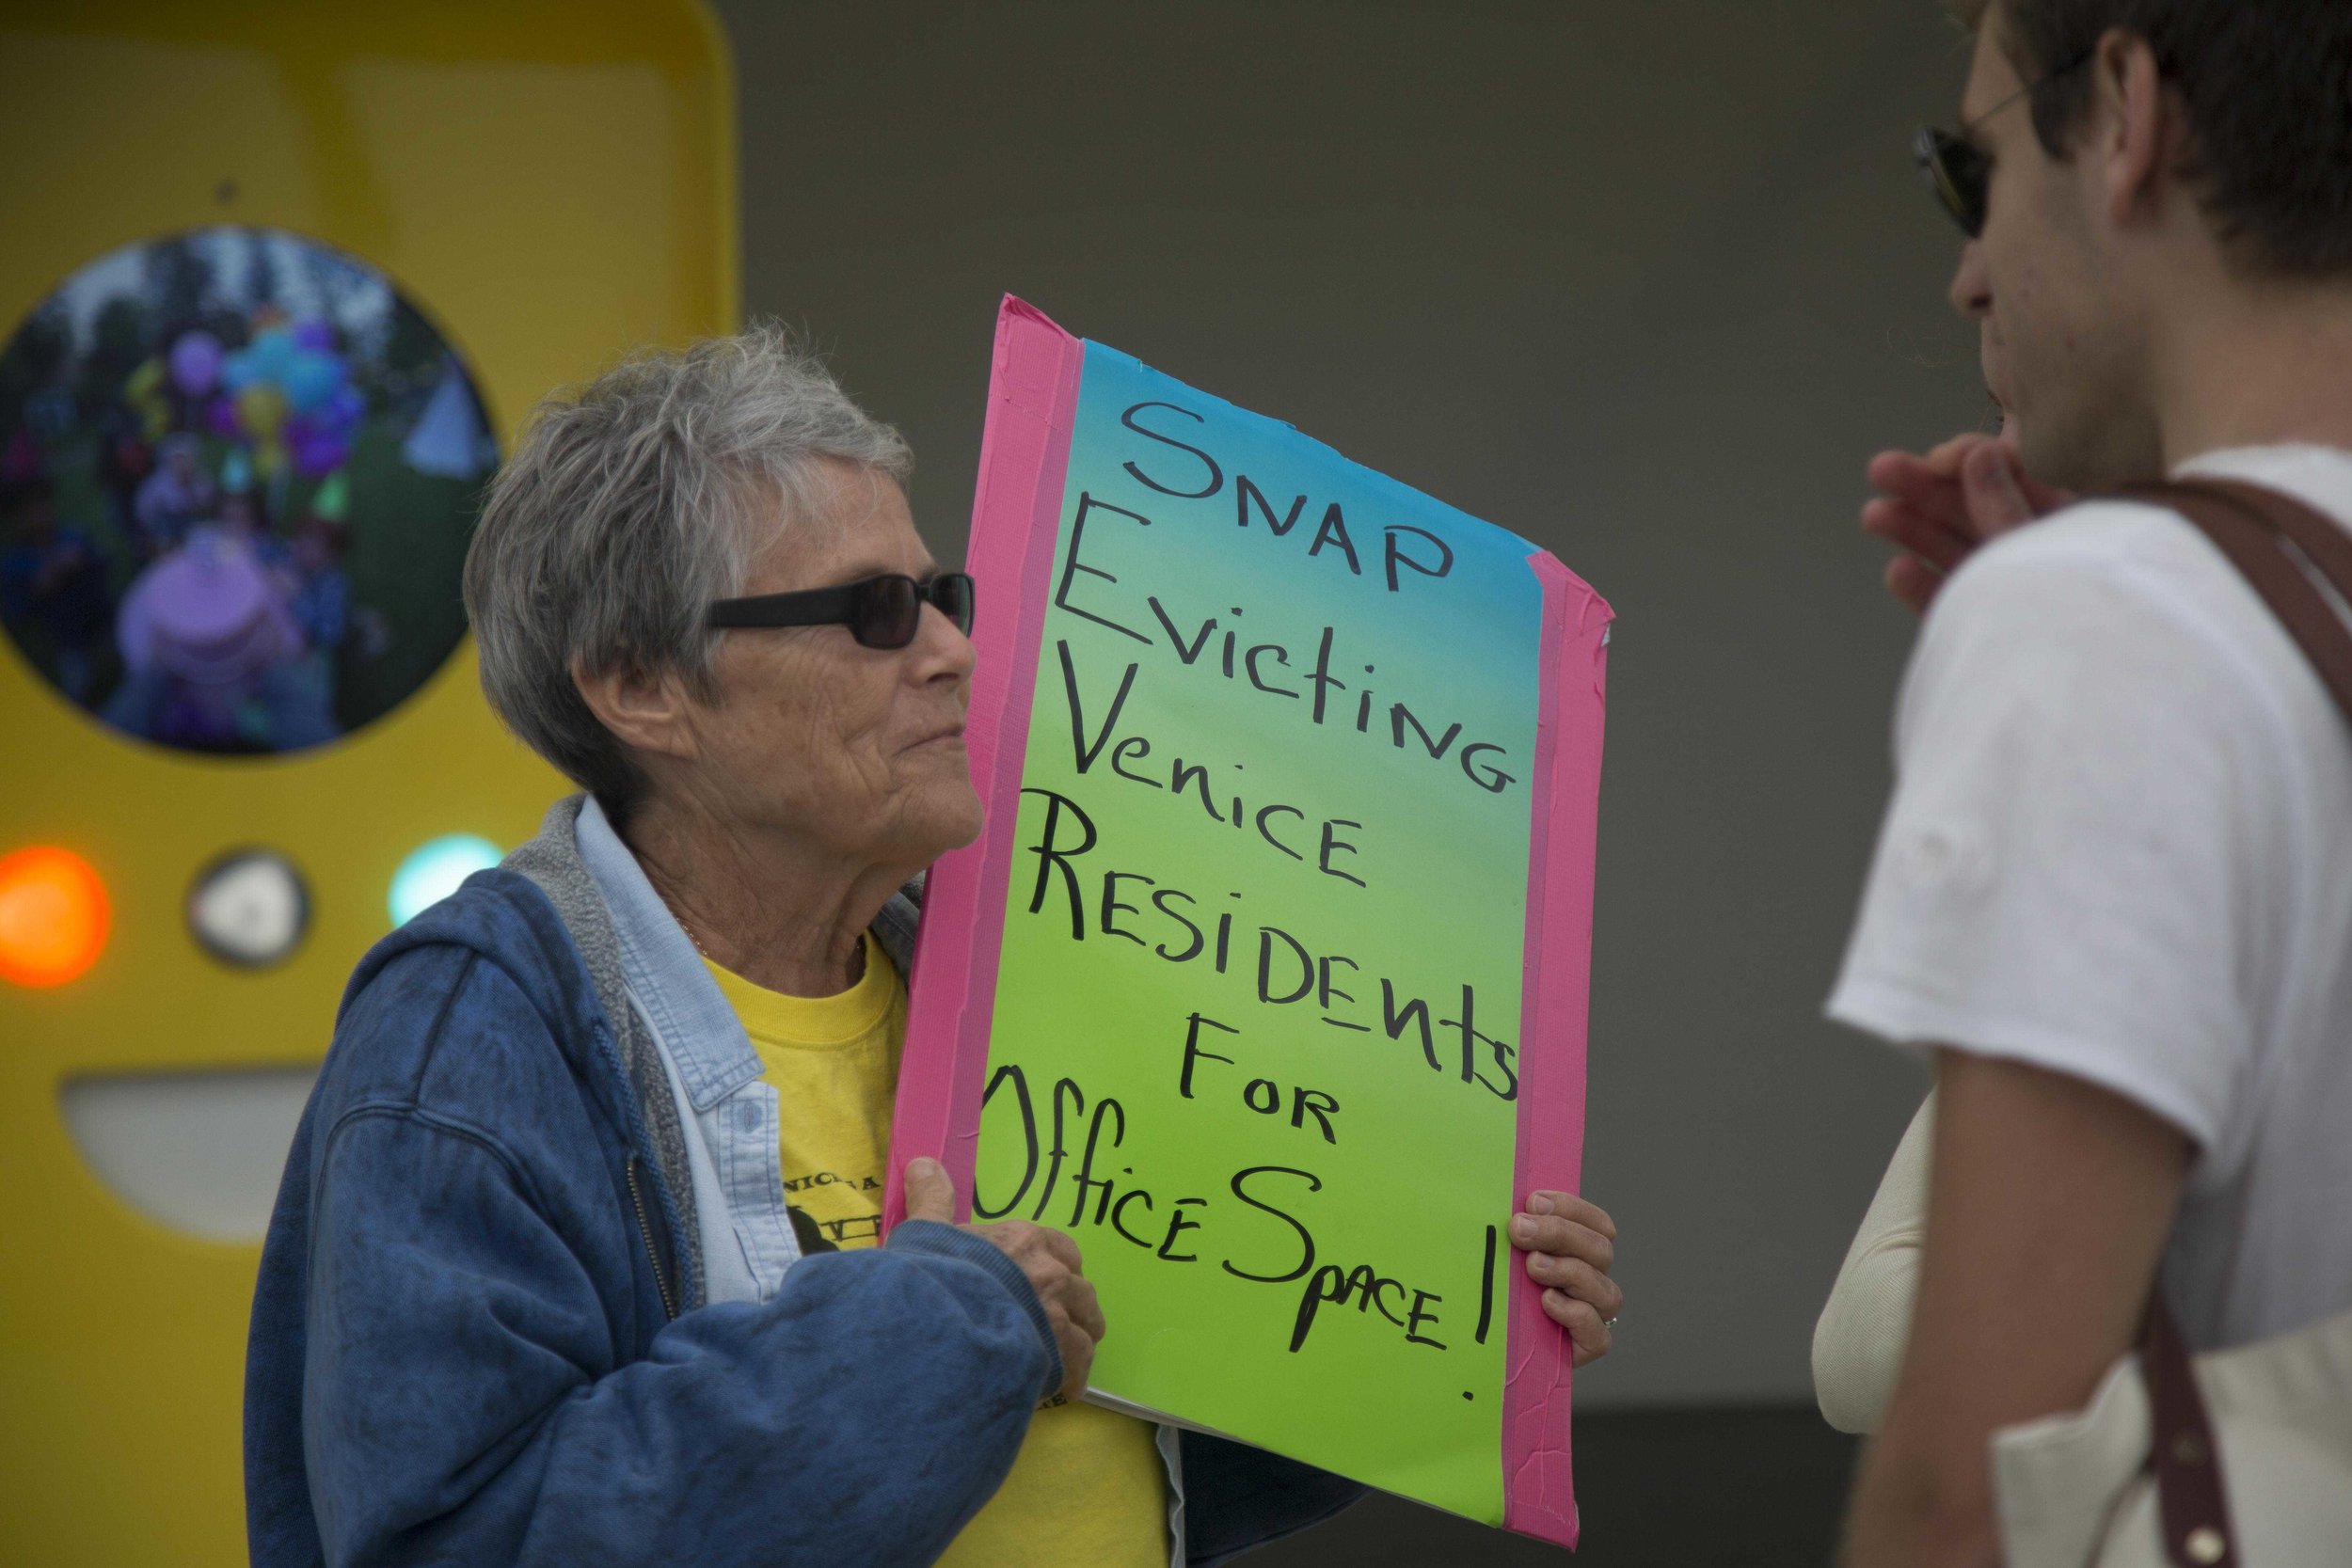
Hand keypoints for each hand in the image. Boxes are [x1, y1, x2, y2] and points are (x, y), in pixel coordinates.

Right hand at [903, 1158, 1104, 1400]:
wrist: (937, 1323)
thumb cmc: (931, 1274)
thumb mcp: (925, 1231)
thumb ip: (931, 1199)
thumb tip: (922, 1162)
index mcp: (1024, 1241)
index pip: (1061, 1249)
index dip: (1058, 1265)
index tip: (1049, 1280)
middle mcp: (1050, 1276)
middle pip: (1081, 1291)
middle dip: (1073, 1306)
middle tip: (1059, 1322)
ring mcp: (1057, 1319)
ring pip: (1086, 1331)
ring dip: (1077, 1343)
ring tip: (1066, 1359)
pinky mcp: (1056, 1359)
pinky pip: (1077, 1368)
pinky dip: (1070, 1377)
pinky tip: (1059, 1389)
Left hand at [1511, 1191, 1620, 1367]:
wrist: (1489, 1345)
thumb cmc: (1498, 1291)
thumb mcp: (1505, 1255)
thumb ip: (1517, 1231)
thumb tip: (1509, 1208)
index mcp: (1582, 1251)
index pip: (1597, 1223)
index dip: (1570, 1208)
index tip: (1533, 1202)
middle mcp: (1595, 1280)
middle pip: (1600, 1249)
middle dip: (1559, 1233)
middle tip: (1520, 1230)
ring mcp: (1596, 1314)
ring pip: (1605, 1290)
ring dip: (1568, 1271)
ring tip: (1533, 1266)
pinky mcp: (1588, 1346)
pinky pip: (1598, 1332)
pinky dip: (1574, 1313)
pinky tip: (1547, 1302)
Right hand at [1861, 432, 2069, 613]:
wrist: (2083, 700)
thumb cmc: (2081, 609)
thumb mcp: (2042, 546)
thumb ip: (2005, 503)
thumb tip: (1978, 454)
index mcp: (2070, 525)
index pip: (2017, 478)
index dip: (1974, 461)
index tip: (1939, 458)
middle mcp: (2039, 555)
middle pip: (1976, 511)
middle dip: (1926, 490)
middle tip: (1880, 469)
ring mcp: (2012, 593)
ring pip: (1957, 553)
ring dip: (1914, 531)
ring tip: (1873, 514)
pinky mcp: (1988, 632)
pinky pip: (1953, 604)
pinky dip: (1924, 588)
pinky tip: (1898, 570)